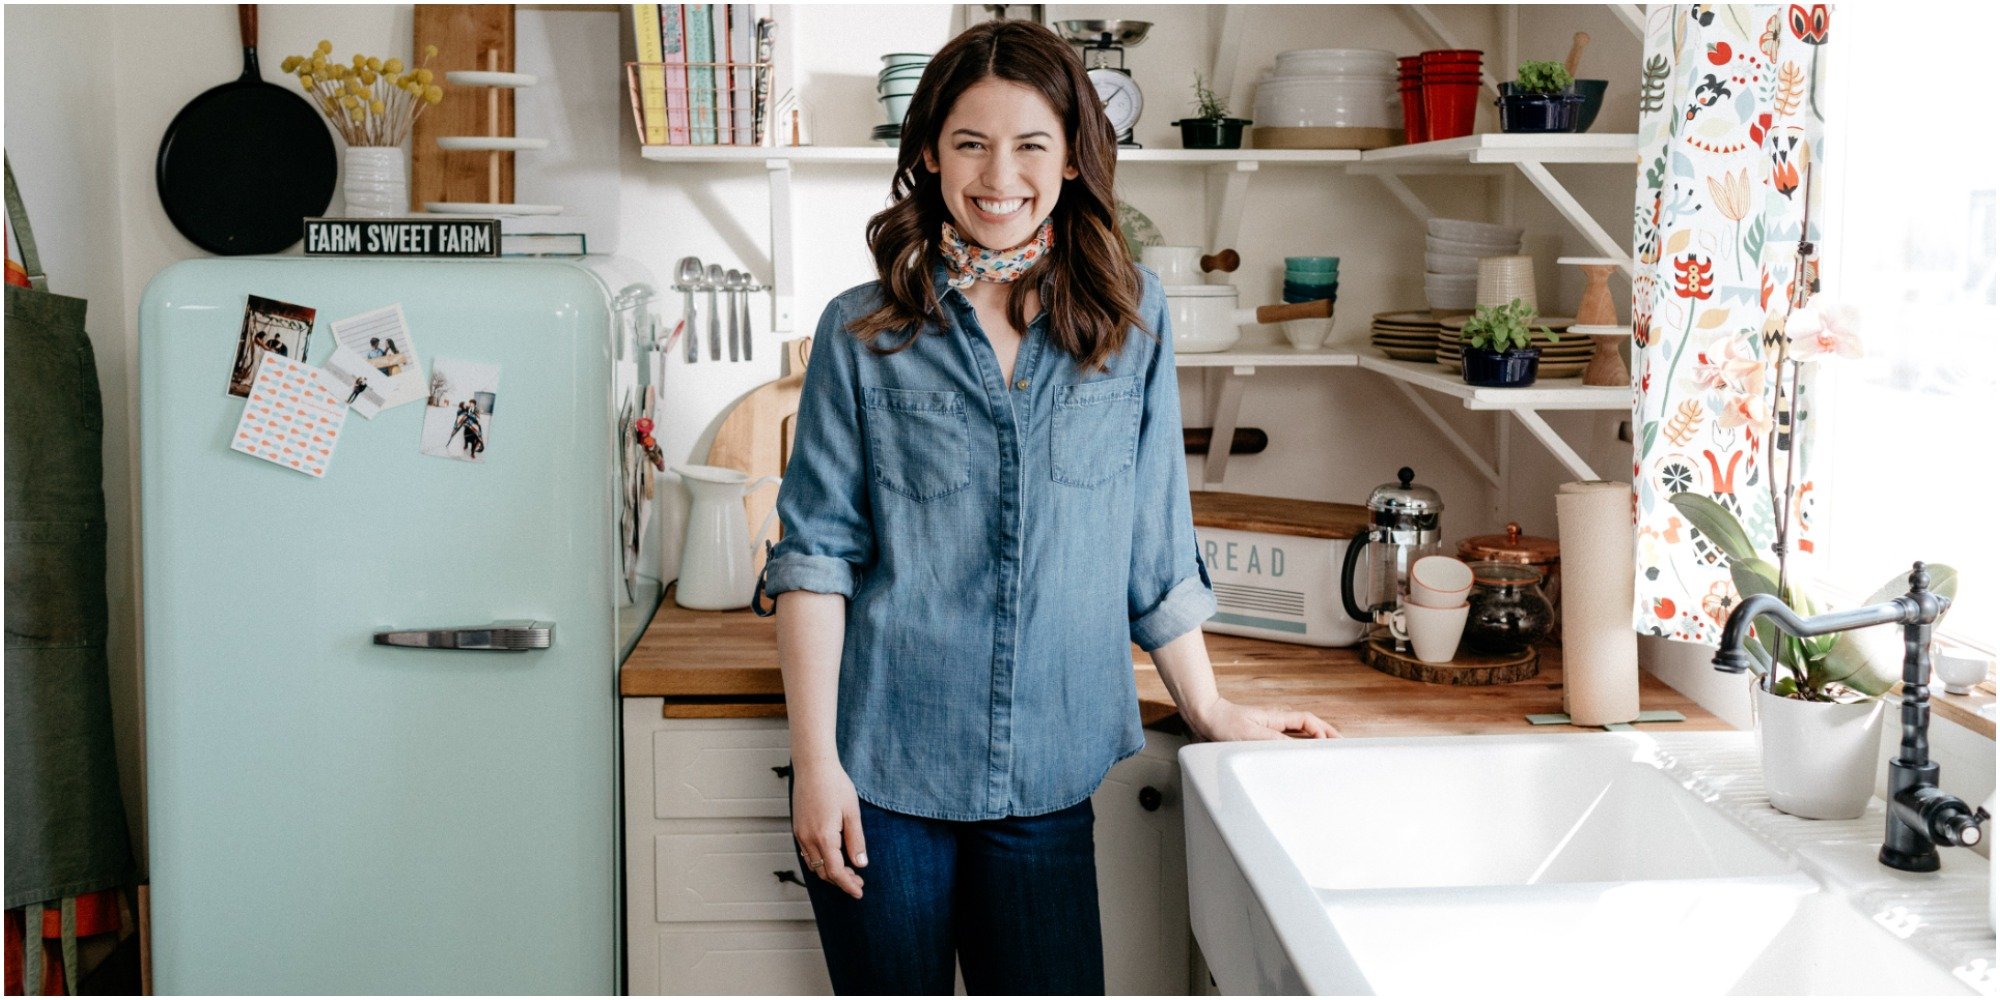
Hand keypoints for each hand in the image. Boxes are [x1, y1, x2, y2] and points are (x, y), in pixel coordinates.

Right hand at [790, 760, 866, 898]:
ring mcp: (800, 834)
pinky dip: (820, 862)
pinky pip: (807, 854)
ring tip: (849, 871)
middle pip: (823, 873)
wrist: (813, 766)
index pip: (836, 872)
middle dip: (841, 881)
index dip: (848, 885)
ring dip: (830, 872)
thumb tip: (861, 864)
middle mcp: (808, 839)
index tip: (859, 892)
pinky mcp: (798, 828)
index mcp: (824, 837)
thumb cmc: (835, 785)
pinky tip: (833, 857)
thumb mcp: (852, 813)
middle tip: (858, 881)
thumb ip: (856, 840)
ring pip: (814, 865)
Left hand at [1187, 697, 1339, 741]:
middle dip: (1327, 734)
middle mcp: (1277, 722)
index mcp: (1277, 718)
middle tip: (1342, 746)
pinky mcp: (1263, 737)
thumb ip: (1272, 740)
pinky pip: (1288, 741)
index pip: (1308, 721)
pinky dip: (1299, 747)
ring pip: (1300, 734)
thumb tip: (1295, 748)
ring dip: (1315, 741)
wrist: (1206, 717)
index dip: (1323, 730)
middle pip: (1309, 726)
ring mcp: (1271, 729)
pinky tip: (1302, 756)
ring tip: (1328, 752)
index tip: (1331, 743)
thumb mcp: (1249, 734)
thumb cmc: (1224, 723)